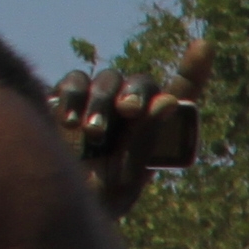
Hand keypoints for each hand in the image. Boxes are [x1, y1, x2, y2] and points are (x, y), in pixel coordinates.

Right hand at [48, 35, 207, 218]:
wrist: (45, 202)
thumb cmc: (92, 199)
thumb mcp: (124, 177)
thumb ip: (145, 139)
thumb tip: (169, 100)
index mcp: (154, 135)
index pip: (180, 96)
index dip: (193, 70)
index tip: (203, 46)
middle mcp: (129, 116)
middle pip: (142, 83)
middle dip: (137, 93)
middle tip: (129, 112)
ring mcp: (97, 105)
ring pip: (107, 79)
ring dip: (101, 101)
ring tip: (90, 133)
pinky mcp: (65, 101)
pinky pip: (75, 81)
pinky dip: (72, 94)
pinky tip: (67, 121)